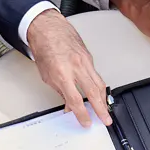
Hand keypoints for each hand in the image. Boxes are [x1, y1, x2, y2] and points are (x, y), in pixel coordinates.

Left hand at [25, 9, 110, 125]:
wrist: (48, 28)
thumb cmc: (44, 48)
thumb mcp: (47, 75)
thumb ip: (60, 91)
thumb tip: (69, 105)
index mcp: (62, 73)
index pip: (75, 99)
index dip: (82, 113)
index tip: (86, 122)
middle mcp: (76, 67)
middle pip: (93, 92)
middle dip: (101, 109)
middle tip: (106, 120)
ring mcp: (85, 61)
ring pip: (99, 83)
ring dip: (104, 99)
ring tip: (105, 110)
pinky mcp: (89, 57)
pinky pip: (97, 75)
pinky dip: (100, 86)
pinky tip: (101, 94)